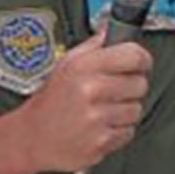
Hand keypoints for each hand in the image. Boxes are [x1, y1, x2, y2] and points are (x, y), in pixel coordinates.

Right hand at [14, 30, 152, 173]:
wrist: (31, 138)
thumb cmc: (50, 102)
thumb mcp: (65, 64)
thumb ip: (93, 46)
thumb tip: (113, 31)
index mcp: (83, 66)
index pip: (134, 55)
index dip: (142, 59)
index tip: (141, 63)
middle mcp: (90, 90)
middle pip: (140, 84)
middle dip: (132, 87)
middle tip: (115, 91)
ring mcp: (96, 118)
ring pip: (136, 109)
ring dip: (125, 111)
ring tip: (103, 110)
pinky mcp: (100, 142)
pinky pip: (129, 132)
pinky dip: (118, 131)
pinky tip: (100, 126)